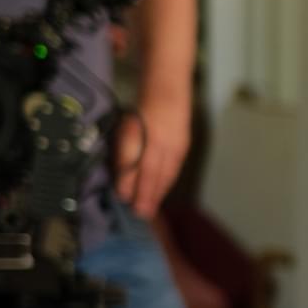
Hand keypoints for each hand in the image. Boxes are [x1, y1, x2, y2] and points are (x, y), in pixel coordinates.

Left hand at [115, 95, 190, 219]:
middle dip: (149, 198)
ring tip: (152, 206)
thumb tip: (124, 186)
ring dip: (159, 193)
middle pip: (156, 178)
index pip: (143, 174)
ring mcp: (176, 147)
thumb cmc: (140, 113)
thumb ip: (125, 159)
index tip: (131, 206)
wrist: (166, 92)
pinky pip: (174, 170)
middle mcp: (165, 147)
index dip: (137, 191)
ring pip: (167, 175)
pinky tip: (162, 188)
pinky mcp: (183, 147)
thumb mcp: (126, 133)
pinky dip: (167, 182)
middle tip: (143, 215)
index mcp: (149, 142)